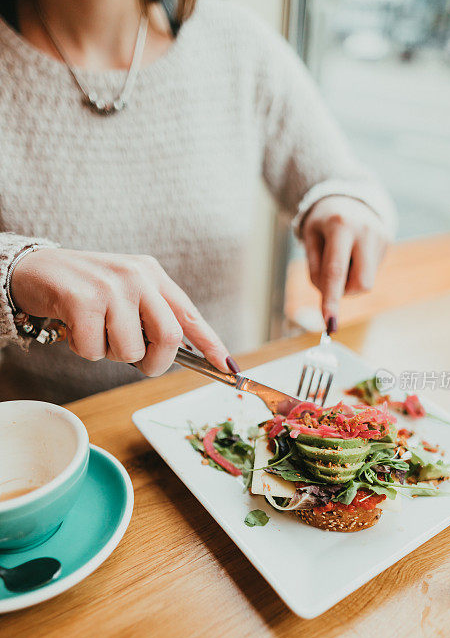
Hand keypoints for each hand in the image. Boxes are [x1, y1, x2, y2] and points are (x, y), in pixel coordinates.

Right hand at [10, 249, 237, 376]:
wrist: (33, 269)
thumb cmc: (83, 288)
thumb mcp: (124, 292)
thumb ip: (149, 315)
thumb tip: (175, 353)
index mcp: (152, 275)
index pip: (190, 314)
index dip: (212, 344)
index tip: (229, 368)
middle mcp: (137, 276)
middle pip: (169, 337)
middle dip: (155, 362)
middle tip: (138, 363)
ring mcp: (111, 287)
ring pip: (130, 350)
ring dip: (110, 354)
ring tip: (94, 332)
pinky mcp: (83, 300)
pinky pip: (95, 350)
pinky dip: (83, 350)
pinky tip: (74, 328)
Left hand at [302, 196, 389, 331]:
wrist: (349, 197)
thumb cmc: (323, 223)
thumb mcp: (310, 239)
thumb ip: (315, 269)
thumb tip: (328, 298)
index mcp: (340, 227)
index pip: (336, 271)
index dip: (332, 299)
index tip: (329, 322)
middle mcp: (365, 231)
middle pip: (360, 284)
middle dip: (345, 291)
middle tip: (333, 278)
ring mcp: (380, 237)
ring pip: (366, 282)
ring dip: (351, 281)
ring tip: (345, 257)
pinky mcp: (388, 242)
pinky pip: (371, 271)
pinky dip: (359, 269)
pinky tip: (355, 252)